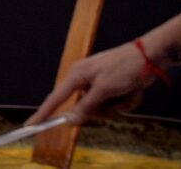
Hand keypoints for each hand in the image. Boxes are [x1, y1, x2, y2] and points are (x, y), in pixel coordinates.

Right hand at [25, 41, 148, 126]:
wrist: (150, 56)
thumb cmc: (125, 67)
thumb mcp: (104, 89)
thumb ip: (86, 106)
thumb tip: (70, 120)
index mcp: (77, 75)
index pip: (56, 98)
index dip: (43, 113)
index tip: (30, 125)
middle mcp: (85, 80)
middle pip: (84, 109)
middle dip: (103, 109)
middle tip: (114, 99)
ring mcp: (98, 85)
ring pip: (101, 110)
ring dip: (117, 105)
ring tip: (127, 92)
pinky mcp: (111, 88)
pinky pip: (112, 105)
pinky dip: (124, 102)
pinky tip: (132, 90)